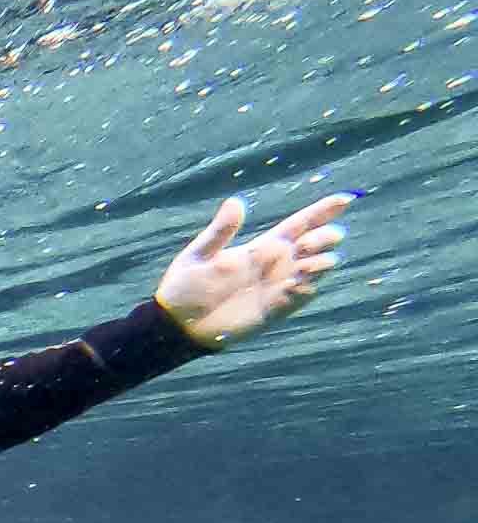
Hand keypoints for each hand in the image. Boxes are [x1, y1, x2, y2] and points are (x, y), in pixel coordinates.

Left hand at [154, 192, 353, 347]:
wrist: (178, 323)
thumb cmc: (185, 286)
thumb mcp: (201, 254)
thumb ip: (221, 230)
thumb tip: (236, 201)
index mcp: (262, 247)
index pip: (300, 224)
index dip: (323, 211)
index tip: (345, 198)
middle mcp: (277, 265)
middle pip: (318, 244)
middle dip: (325, 238)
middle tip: (305, 244)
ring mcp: (279, 287)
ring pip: (317, 270)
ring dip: (319, 264)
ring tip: (303, 264)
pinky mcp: (274, 310)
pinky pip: (301, 298)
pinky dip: (304, 289)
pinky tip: (294, 284)